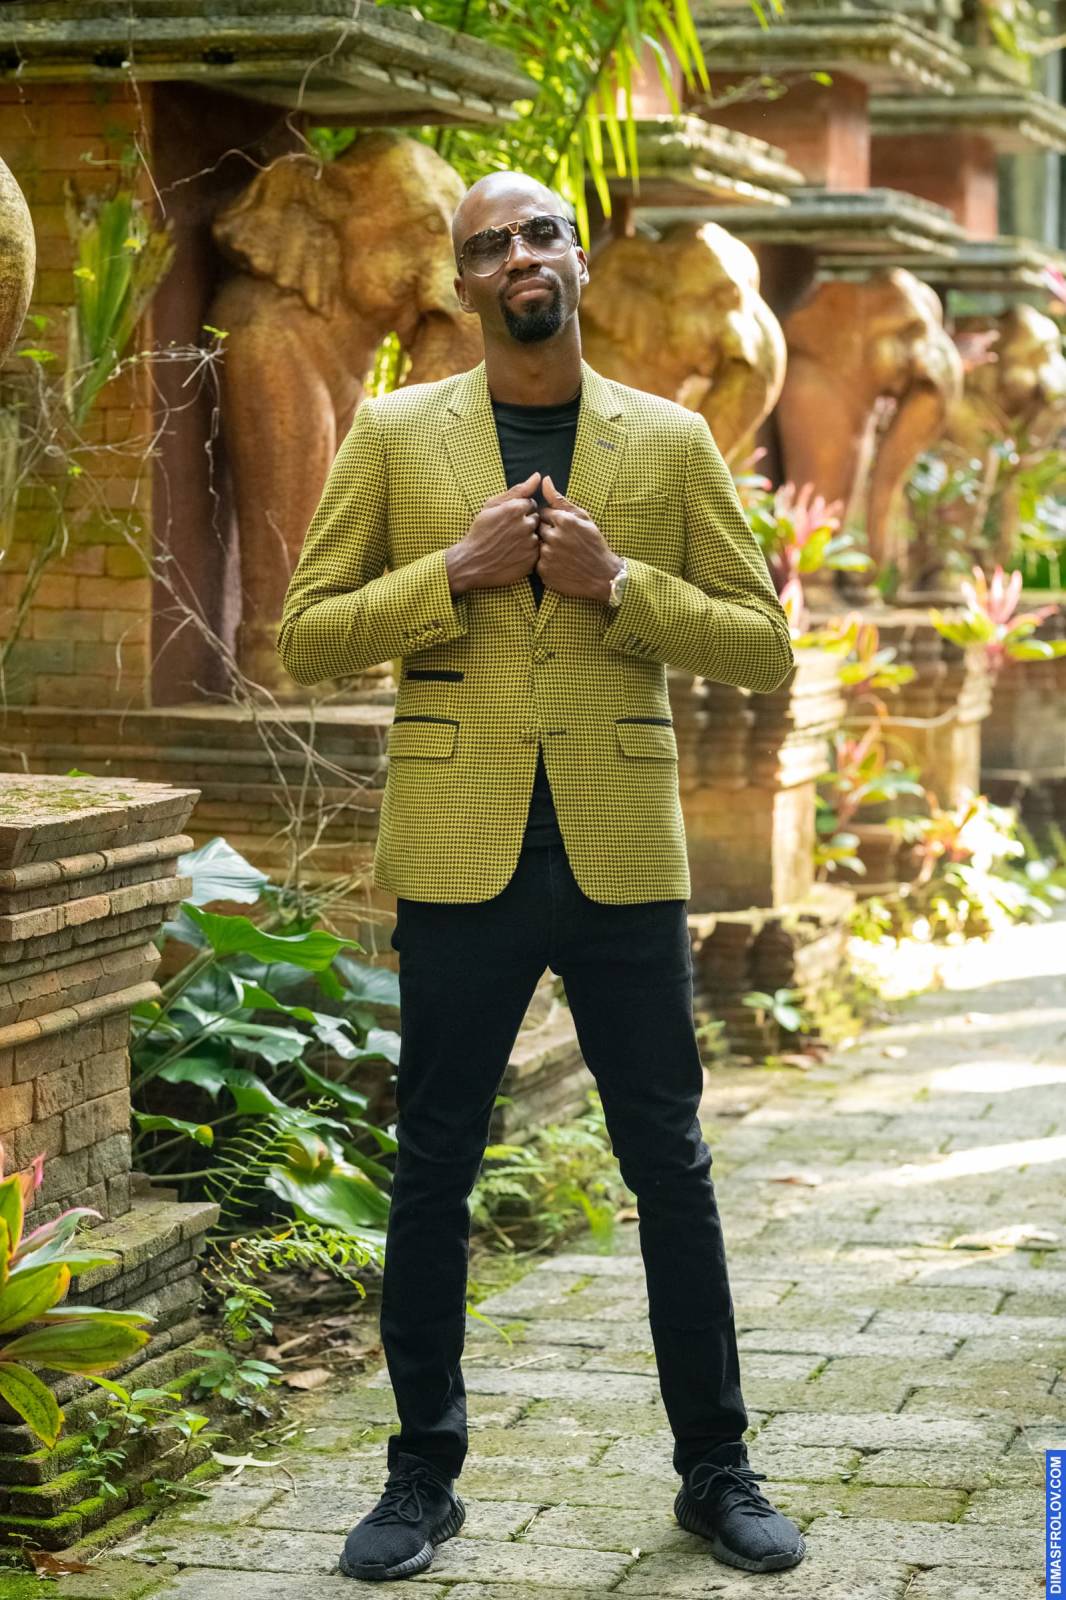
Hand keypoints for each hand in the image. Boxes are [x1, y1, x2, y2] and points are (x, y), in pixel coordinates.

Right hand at [446, 471, 541, 594]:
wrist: (472, 562)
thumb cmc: (480, 532)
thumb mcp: (492, 506)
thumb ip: (518, 490)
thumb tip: (538, 476)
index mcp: (516, 508)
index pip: (530, 504)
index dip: (519, 511)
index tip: (507, 520)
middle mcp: (525, 525)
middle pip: (535, 519)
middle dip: (525, 523)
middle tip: (508, 533)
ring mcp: (529, 543)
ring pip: (537, 535)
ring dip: (528, 538)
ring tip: (510, 544)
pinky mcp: (532, 559)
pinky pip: (537, 551)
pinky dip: (528, 552)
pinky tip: (514, 554)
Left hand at [536, 474, 622, 602]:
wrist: (602, 575)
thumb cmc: (593, 543)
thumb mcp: (582, 517)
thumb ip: (560, 499)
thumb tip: (544, 480)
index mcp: (564, 520)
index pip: (543, 512)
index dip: (553, 520)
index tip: (564, 528)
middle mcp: (554, 537)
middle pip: (538, 528)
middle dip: (547, 532)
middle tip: (563, 542)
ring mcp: (548, 555)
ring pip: (536, 544)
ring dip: (545, 547)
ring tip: (562, 553)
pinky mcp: (544, 571)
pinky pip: (536, 561)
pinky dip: (545, 562)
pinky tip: (559, 563)